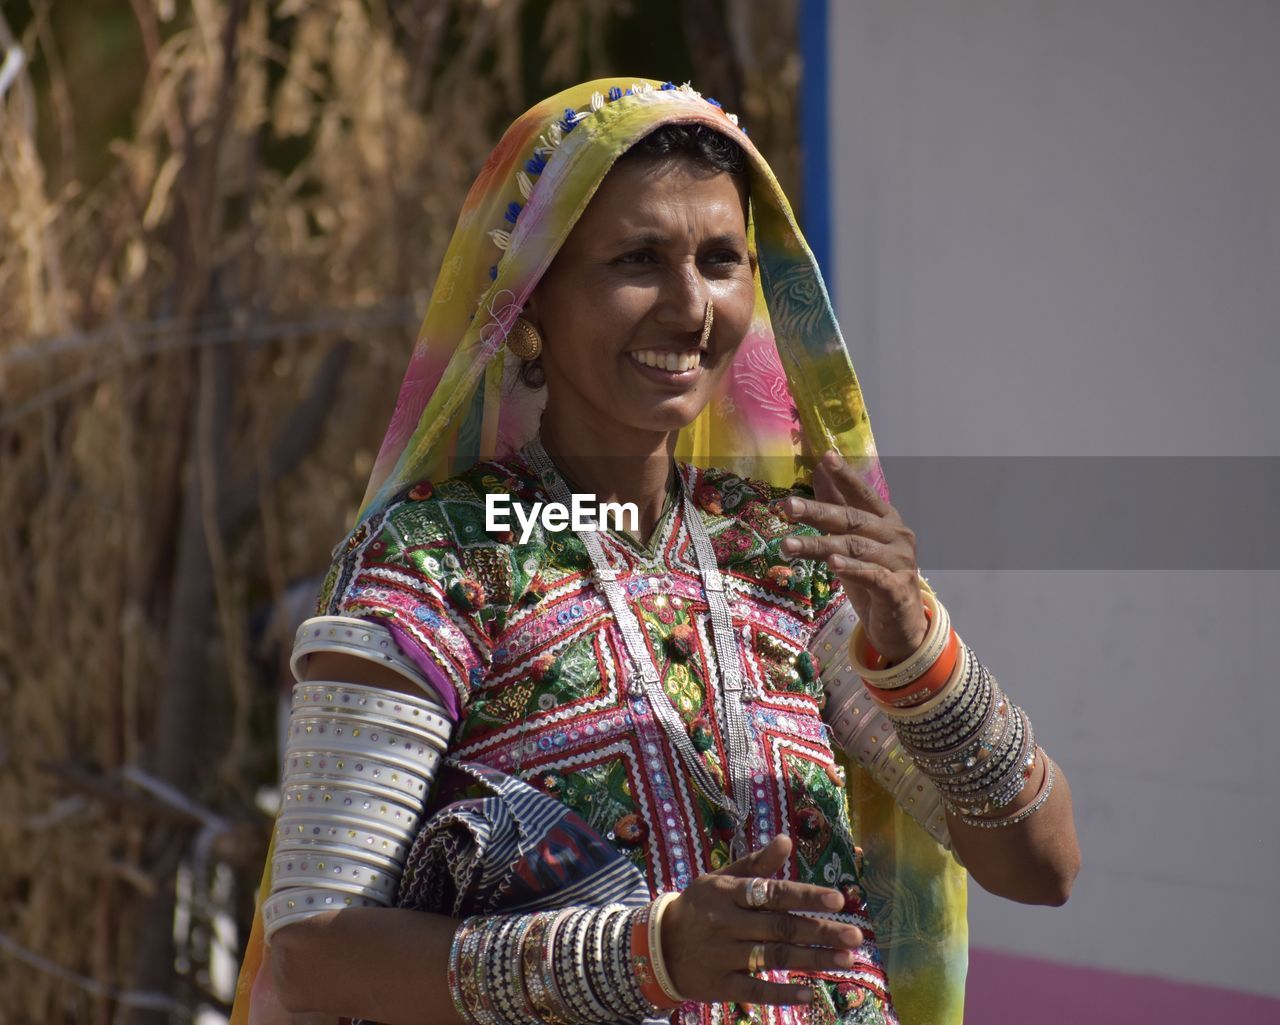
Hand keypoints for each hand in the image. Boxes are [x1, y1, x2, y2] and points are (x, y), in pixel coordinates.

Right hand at [660, 834, 864, 1006]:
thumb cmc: (699, 906)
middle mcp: (728, 923)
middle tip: (856, 937)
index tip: (838, 900)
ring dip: (812, 959)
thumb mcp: (720, 879)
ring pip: (774, 958)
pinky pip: (756, 989)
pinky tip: (810, 992)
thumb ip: (755, 863)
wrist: (658, 946)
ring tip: (845, 960)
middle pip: (780, 927)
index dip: (806, 896)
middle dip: (821, 932)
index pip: (773, 893)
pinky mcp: (721, 985)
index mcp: (729, 893)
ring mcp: (724, 956)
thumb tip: (786, 839)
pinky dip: (783, 993)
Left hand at [779, 450, 927, 663]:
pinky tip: (833, 564)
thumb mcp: (853, 543)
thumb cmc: (874, 578)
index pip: (864, 495)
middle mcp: (897, 537)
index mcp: (887, 521)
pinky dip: (852, 569)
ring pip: (855, 548)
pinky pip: (872, 576)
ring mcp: (900, 563)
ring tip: (789, 545)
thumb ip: (838, 509)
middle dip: (818, 512)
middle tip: (788, 506)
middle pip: (852, 520)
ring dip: (820, 546)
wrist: (902, 626)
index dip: (846, 477)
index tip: (826, 458)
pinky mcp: (897, 590)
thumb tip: (819, 471)